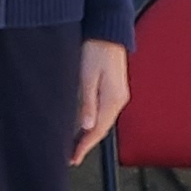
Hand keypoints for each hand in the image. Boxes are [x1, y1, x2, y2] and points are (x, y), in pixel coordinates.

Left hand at [72, 39, 131, 161]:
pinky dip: (93, 122)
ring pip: (102, 121)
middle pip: (101, 129)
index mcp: (113, 99)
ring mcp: (117, 95)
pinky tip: (84, 125)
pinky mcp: (113, 90)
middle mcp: (118, 100)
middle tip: (71, 156)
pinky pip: (103, 112)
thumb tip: (87, 126)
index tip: (73, 158)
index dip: (85, 146)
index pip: (98, 130)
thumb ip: (87, 102)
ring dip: (89, 134)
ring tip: (74, 145)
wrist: (107, 32)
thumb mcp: (87, 76)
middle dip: (86, 144)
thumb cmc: (96, 50)